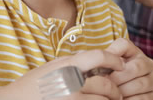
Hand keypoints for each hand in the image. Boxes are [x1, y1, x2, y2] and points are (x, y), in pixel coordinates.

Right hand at [0, 49, 124, 99]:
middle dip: (115, 91)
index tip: (121, 65)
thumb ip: (71, 62)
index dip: (115, 60)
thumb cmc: (30, 86)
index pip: (99, 56)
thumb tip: (91, 58)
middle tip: (117, 95)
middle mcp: (70, 82)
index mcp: (66, 65)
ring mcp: (71, 99)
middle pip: (106, 84)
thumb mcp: (51, 67)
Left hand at [105, 38, 152, 99]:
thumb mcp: (111, 68)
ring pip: (140, 84)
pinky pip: (142, 98)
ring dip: (123, 90)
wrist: (128, 96)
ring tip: (111, 93)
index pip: (124, 45)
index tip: (102, 65)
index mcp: (135, 53)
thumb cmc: (115, 81)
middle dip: (118, 77)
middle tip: (106, 84)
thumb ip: (104, 61)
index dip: (112, 53)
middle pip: (136, 66)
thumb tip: (91, 57)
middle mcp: (148, 64)